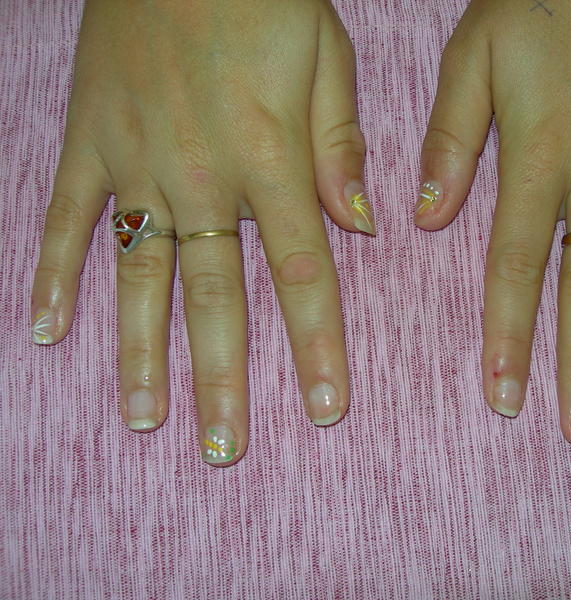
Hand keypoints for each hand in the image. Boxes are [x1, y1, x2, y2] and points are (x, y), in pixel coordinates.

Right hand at [30, 0, 371, 464]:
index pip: (304, 274)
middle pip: (217, 296)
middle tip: (224, 448)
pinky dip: (50, 273)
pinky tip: (44, 330)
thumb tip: (363, 224)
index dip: (318, 346)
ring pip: (141, 274)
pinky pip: (64, 218)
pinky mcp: (90, 142)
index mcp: (272, 157)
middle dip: (225, 376)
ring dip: (140, 351)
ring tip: (142, 417)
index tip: (326, 407)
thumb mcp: (327, 56)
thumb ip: (342, 146)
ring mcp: (137, 162)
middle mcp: (203, 174)